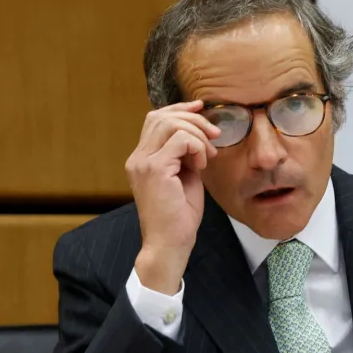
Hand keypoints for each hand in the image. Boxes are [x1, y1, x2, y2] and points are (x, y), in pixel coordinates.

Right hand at [125, 100, 219, 294]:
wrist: (170, 244)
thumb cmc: (179, 217)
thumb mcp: (185, 178)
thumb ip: (187, 155)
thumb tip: (200, 135)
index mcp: (142, 159)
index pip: (156, 119)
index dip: (180, 108)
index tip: (202, 108)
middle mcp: (138, 158)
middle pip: (162, 116)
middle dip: (194, 118)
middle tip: (215, 136)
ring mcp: (143, 163)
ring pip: (171, 123)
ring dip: (197, 134)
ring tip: (207, 156)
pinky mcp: (154, 170)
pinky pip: (181, 140)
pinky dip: (197, 147)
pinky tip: (201, 165)